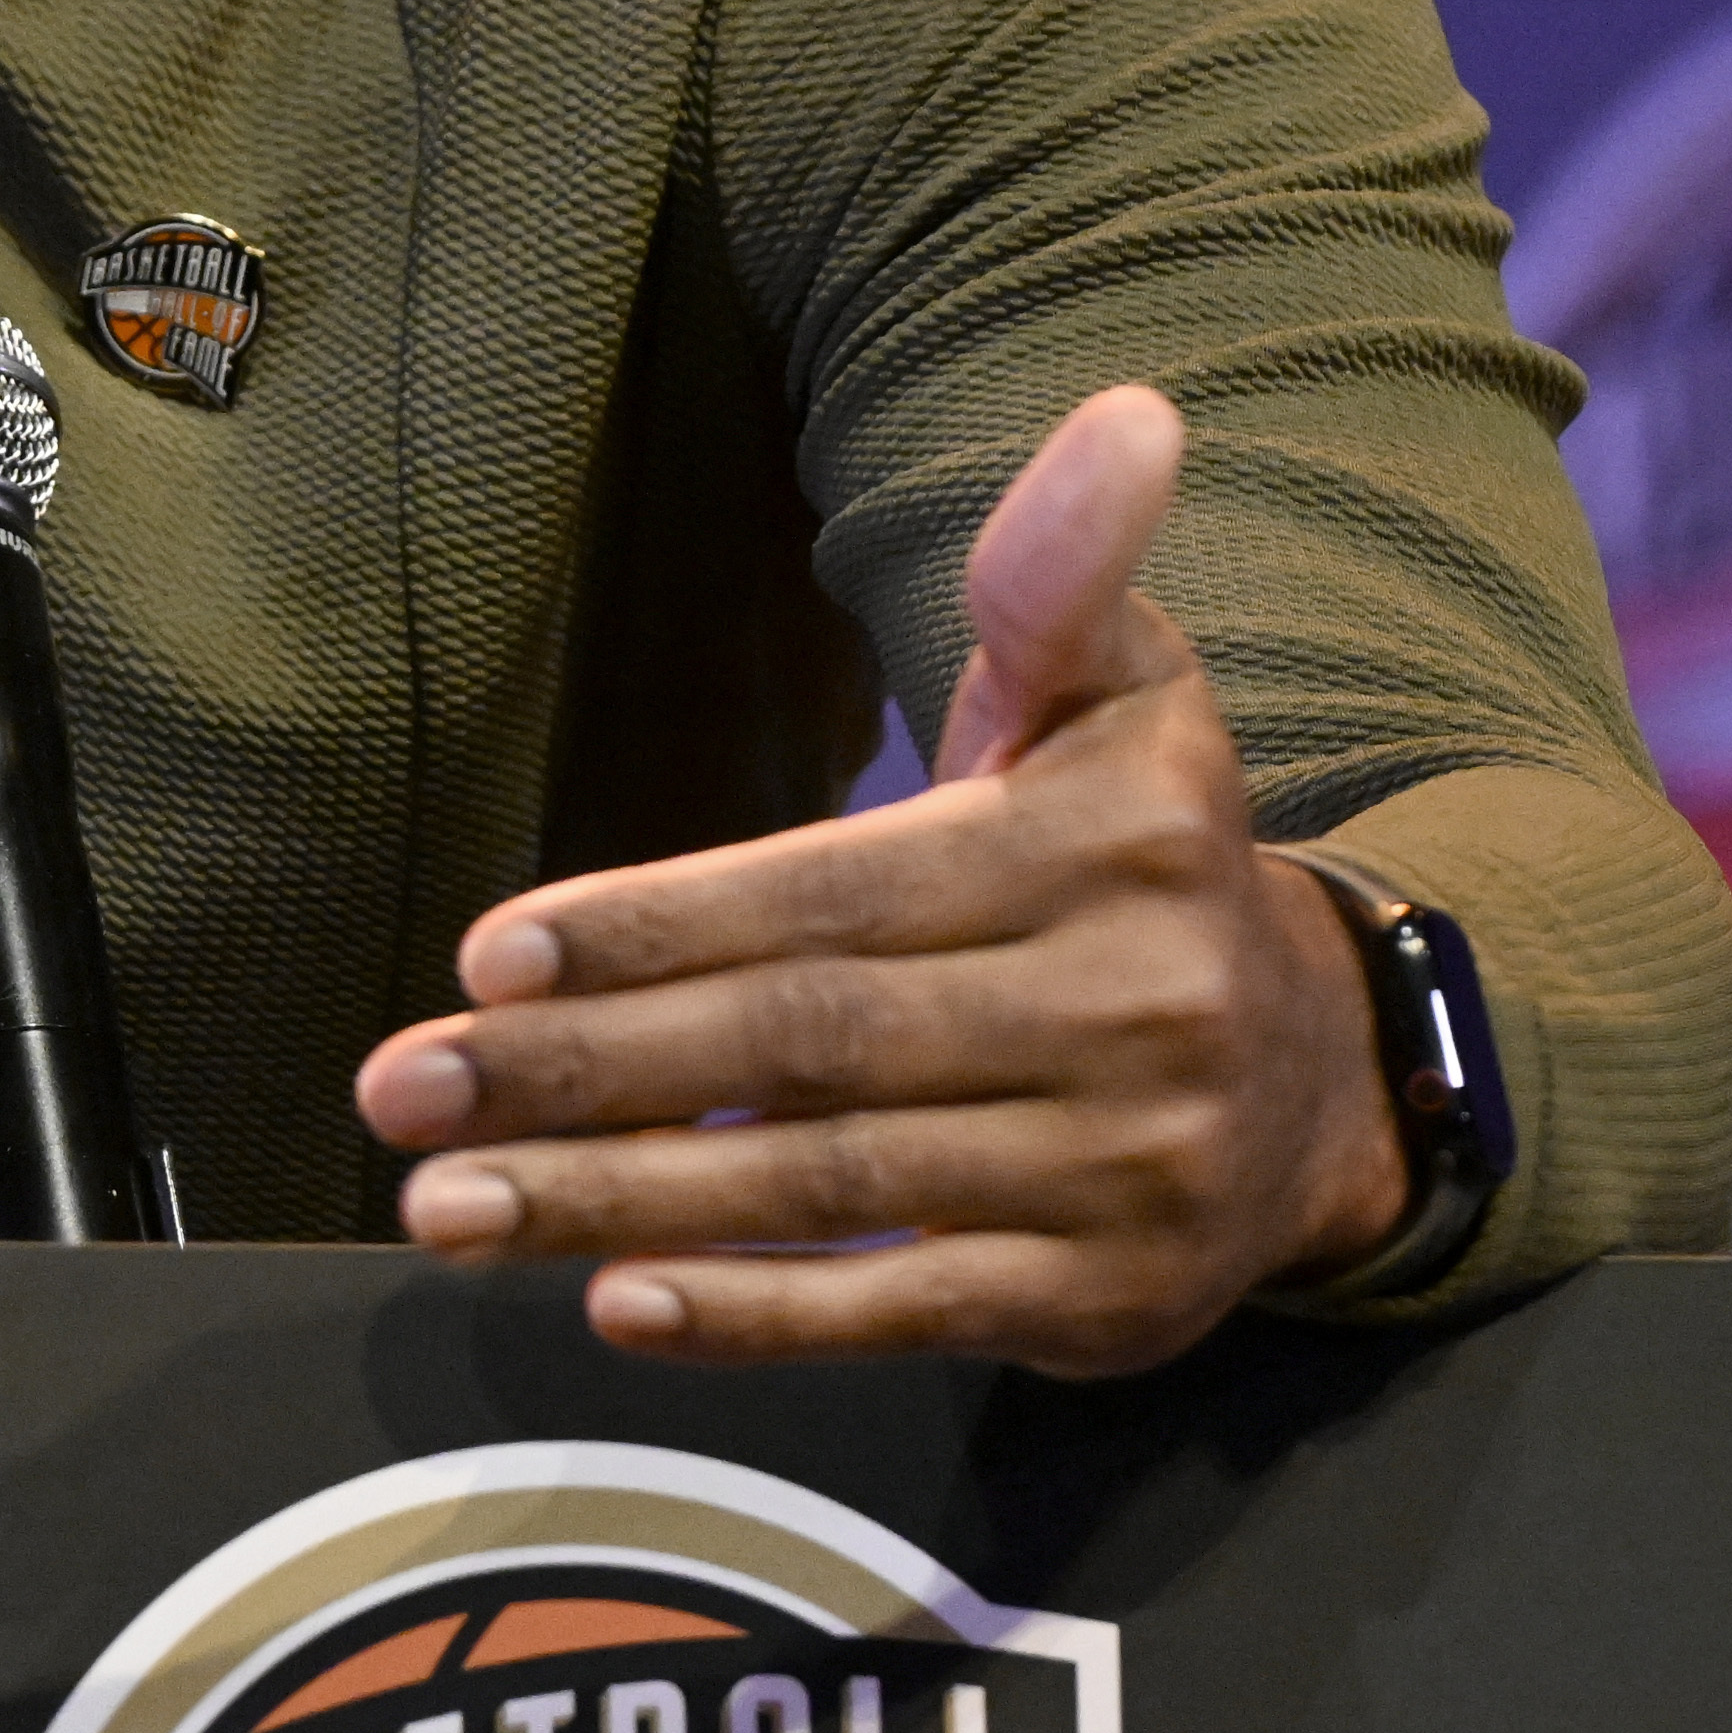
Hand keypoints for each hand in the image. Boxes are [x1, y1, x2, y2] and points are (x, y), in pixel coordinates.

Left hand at [349, 384, 1408, 1370]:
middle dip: (583, 1074)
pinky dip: (754, 1318)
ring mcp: (1118, 1170)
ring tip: (444, 1203)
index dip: (653, 926)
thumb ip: (1066, 575)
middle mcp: (1124, 1009)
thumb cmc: (1147, 862)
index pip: (834, 893)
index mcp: (1106, 847)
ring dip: (615, 1205)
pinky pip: (904, 1310)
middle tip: (401, 1089)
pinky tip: (612, 1302)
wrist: (1330, 1076)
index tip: (482, 958)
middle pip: (804, 1045)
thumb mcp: (1127, 698)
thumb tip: (1125, 414)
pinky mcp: (1106, 1301)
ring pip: (826, 1190)